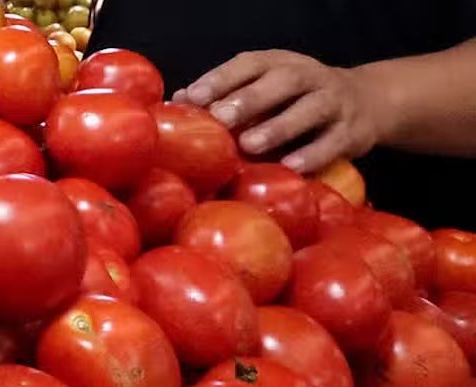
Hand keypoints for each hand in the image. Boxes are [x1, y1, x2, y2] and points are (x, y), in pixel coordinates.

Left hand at [172, 50, 390, 173]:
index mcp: (281, 64)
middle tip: (221, 118)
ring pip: (312, 109)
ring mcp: (335, 102)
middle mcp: (310, 76)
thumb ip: (225, 97)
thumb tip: (176, 103)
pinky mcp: (353, 131)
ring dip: (280, 126)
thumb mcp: (263, 90)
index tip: (194, 97)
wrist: (366, 102)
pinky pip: (334, 142)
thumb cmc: (294, 101)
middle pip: (283, 81)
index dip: (222, 78)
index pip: (250, 64)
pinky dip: (313, 154)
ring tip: (250, 145)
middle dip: (250, 99)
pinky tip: (291, 166)